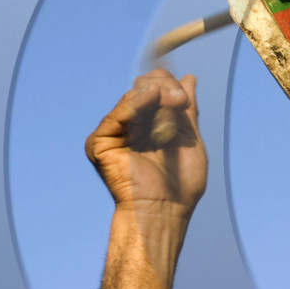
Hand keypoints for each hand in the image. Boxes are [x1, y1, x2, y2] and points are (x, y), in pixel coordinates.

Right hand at [85, 71, 206, 212]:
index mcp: (149, 126)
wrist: (165, 209)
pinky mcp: (99, 143)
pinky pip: (117, 115)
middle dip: (164, 86)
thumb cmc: (181, 184)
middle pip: (143, 88)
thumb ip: (187, 110)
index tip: (186, 93)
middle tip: (181, 99)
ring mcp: (114, 134)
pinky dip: (134, 102)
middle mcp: (130, 127)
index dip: (169, 84)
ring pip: (132, 97)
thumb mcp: (190, 138)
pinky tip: (150, 97)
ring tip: (175, 102)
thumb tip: (189, 78)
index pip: (155, 91)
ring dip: (156, 94)